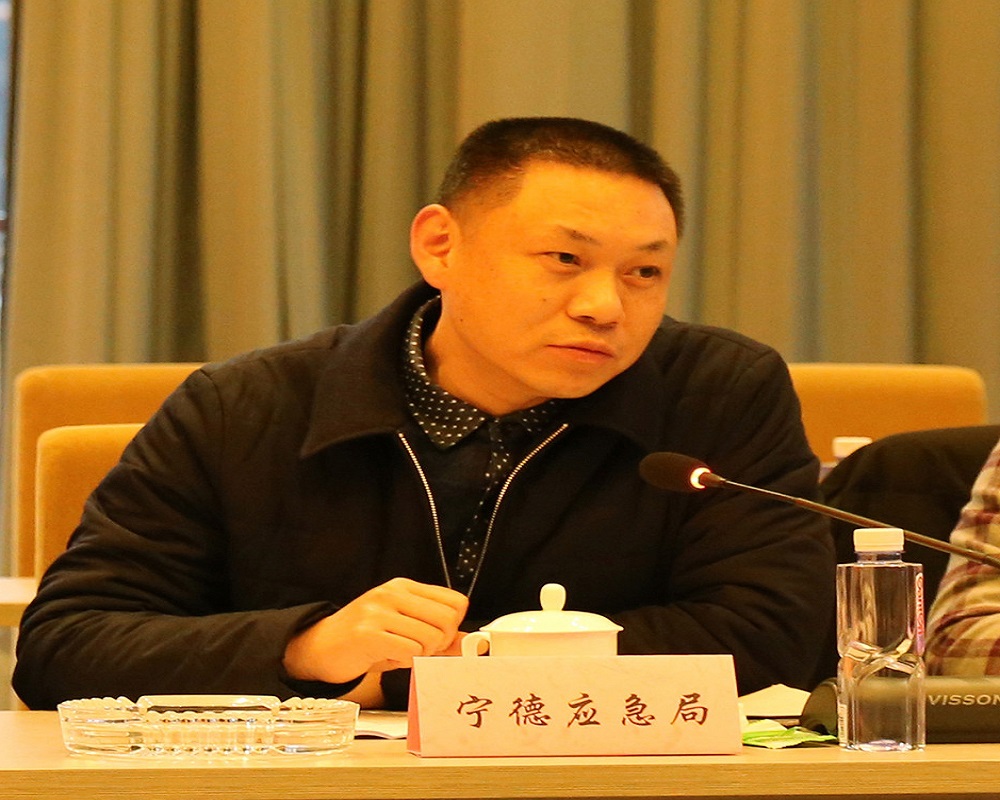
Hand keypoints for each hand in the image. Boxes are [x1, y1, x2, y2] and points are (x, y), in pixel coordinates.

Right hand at [282, 577, 467, 684]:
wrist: (319, 647)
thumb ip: (436, 633)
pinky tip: (389, 658)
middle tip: (421, 650)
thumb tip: (470, 643)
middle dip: (441, 643)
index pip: (455, 601)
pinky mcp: (368, 634)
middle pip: (448, 619)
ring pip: (430, 638)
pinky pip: (409, 651)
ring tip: (401, 653)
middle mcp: (392, 593)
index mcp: (404, 587)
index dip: (453, 626)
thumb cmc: (365, 639)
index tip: (438, 637)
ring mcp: (378, 611)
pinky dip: (405, 662)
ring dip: (421, 655)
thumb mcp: (402, 628)